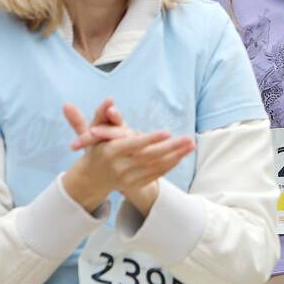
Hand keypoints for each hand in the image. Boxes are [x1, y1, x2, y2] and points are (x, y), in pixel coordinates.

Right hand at [61, 103, 194, 214]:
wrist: (92, 178)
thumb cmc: (96, 147)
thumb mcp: (94, 131)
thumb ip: (102, 114)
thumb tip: (110, 98)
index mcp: (110, 152)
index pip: (133, 145)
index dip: (150, 139)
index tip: (168, 132)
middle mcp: (119, 167)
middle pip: (149, 156)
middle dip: (171, 148)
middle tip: (189, 138)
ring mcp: (128, 179)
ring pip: (156, 167)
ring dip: (176, 156)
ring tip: (191, 145)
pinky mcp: (136, 185)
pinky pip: (156, 174)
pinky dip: (170, 164)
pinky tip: (181, 155)